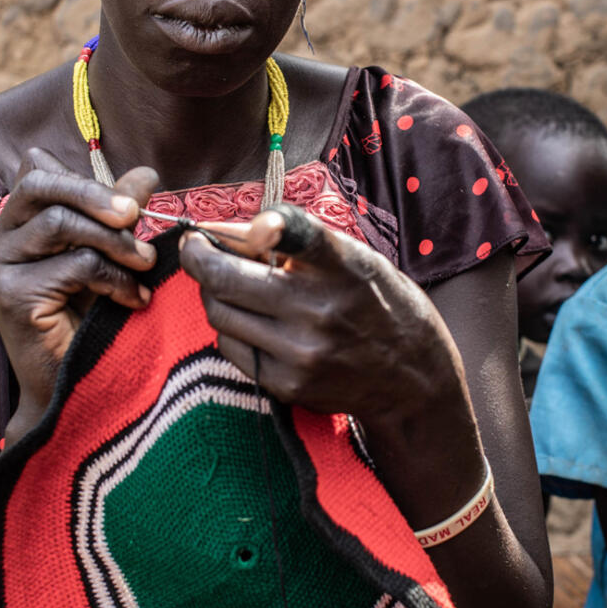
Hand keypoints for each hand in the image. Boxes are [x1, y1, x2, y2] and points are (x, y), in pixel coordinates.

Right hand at [0, 148, 157, 418]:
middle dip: (96, 194)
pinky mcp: (9, 295)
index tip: (129, 205)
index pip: (36, 170)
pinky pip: (73, 264)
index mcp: (11, 224)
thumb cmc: (88, 319)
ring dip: (115, 242)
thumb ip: (118, 215)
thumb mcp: (107, 255)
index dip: (84, 180)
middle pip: (39, 183)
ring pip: (61, 223)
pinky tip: (133, 299)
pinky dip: (114, 278)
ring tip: (144, 266)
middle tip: (137, 214)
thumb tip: (145, 174)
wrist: (76, 386)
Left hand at [179, 206, 463, 429]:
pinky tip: (249, 320)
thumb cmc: (377, 304)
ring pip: (219, 312)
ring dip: (213, 292)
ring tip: (228, 282)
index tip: (252, 222)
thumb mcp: (357, 259)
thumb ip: (299, 240)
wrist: (412, 378)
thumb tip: (230, 229)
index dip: (270, 224)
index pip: (302, 237)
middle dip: (198, 256)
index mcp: (346, 269)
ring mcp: (301, 353)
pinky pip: (230, 346)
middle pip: (226, 278)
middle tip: (194, 246)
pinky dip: (230, 327)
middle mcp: (321, 312)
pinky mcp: (287, 384)